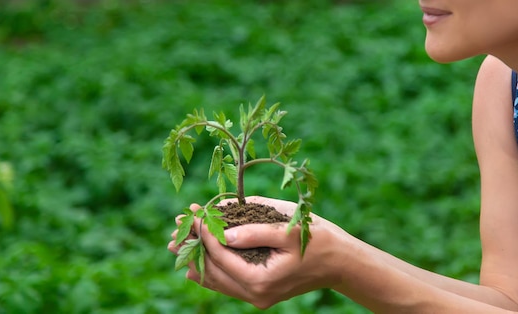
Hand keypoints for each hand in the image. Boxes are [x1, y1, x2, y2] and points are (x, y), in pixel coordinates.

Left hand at [167, 196, 347, 308]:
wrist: (340, 263)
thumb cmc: (318, 241)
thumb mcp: (287, 230)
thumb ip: (254, 231)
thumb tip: (223, 232)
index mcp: (261, 279)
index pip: (221, 255)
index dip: (204, 232)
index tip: (193, 213)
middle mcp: (255, 294)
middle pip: (213, 270)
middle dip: (194, 245)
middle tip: (177, 225)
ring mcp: (257, 297)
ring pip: (217, 280)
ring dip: (198, 259)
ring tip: (178, 241)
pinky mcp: (260, 293)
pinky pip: (228, 284)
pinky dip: (212, 270)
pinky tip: (198, 262)